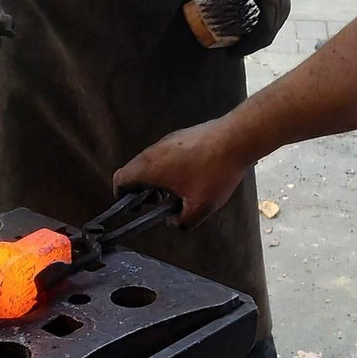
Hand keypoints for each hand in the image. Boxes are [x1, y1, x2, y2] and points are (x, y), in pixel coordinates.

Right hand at [114, 117, 253, 227]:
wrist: (236, 138)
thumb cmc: (215, 171)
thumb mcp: (200, 208)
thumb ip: (182, 222)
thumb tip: (174, 221)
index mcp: (150, 167)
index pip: (120, 179)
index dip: (122, 195)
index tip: (136, 206)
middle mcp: (154, 151)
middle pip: (135, 171)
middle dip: (143, 190)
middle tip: (160, 202)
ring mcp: (168, 140)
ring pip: (152, 162)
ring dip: (158, 179)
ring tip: (179, 191)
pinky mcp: (182, 135)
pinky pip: (167, 154)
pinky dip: (171, 168)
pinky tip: (193, 177)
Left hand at [198, 0, 308, 56]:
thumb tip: (203, 1)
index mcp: (273, 5)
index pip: (262, 36)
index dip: (246, 47)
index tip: (231, 54)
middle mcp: (282, 9)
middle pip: (266, 37)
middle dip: (248, 46)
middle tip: (230, 51)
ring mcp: (283, 6)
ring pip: (269, 31)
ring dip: (253, 38)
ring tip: (235, 43)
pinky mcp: (280, 3)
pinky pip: (269, 23)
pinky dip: (257, 29)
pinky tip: (244, 29)